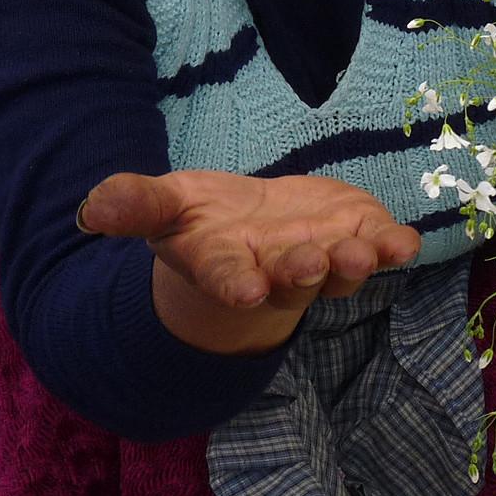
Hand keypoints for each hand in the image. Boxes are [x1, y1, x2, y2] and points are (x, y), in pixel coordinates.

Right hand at [79, 171, 420, 354]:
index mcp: (226, 267)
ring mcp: (322, 260)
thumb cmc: (202, 222)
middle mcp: (276, 272)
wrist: (252, 231)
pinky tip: (405, 242)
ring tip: (365, 253)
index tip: (245, 290)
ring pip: (340, 272)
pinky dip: (392, 246)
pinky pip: (378, 248)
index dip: (237, 286)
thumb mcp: (165, 207)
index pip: (229, 280)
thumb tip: (90, 209)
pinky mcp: (355, 237)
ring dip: (354, 265)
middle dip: (302, 273)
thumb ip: (134, 205)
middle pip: (292, 279)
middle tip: (311, 264)